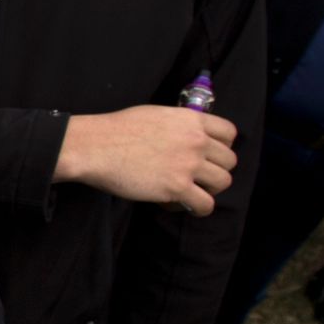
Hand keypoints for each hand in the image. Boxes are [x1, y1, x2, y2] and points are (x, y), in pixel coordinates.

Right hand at [53, 106, 238, 214]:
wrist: (94, 147)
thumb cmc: (115, 130)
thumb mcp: (154, 115)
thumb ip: (178, 125)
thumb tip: (187, 136)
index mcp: (190, 120)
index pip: (229, 133)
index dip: (222, 146)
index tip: (209, 154)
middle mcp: (195, 140)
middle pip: (229, 161)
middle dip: (215, 169)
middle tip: (196, 176)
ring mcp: (188, 164)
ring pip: (223, 182)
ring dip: (209, 189)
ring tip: (191, 191)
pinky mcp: (177, 187)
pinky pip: (206, 205)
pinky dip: (197, 208)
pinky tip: (182, 204)